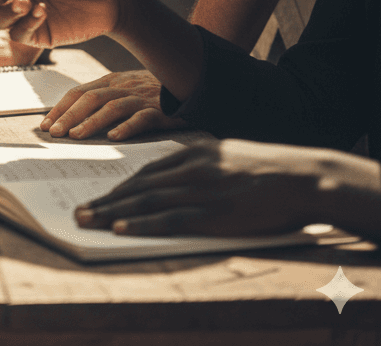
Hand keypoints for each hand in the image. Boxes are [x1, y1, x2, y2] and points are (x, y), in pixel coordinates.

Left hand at [40, 70, 187, 139]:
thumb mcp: (125, 89)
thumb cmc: (151, 93)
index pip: (79, 92)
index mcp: (111, 81)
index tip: (44, 125)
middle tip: (54, 132)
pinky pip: (142, 117)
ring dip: (91, 122)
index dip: (60, 108)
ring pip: (112, 107)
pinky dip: (127, 126)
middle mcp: (123, 86)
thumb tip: (70, 120)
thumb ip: (102, 99)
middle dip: (69, 115)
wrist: (189, 85)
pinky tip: (114, 137)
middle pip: (90, 98)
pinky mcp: (160, 110)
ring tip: (76, 136)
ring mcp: (141, 97)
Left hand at [74, 139, 346, 237]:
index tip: (99, 193)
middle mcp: (190, 167)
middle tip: (78, 209)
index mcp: (194, 152)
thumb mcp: (229, 154)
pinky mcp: (213, 211)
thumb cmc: (269, 170)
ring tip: (87, 219)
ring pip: (146, 200)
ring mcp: (200, 189)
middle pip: (138, 184)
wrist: (302, 177)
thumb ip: (202, 161)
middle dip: (106, 197)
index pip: (147, 169)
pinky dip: (142, 223)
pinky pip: (169, 218)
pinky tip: (120, 228)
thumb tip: (179, 174)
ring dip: (112, 210)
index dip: (120, 183)